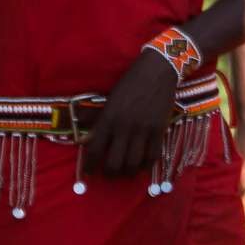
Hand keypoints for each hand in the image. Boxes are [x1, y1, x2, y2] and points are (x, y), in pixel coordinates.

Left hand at [83, 49, 177, 177]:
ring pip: (133, 163)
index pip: (95, 150)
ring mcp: (143, 130)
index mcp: (108, 118)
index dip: (90, 166)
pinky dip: (146, 165)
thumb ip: (97, 119)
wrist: (158, 70)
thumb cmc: (130, 82)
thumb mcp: (110, 99)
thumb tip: (84, 138)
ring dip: (128, 172)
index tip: (89, 173)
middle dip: (110, 173)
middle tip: (109, 174)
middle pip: (114, 163)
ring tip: (126, 172)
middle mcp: (124, 127)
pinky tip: (143, 165)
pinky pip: (152, 156)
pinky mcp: (159, 130)